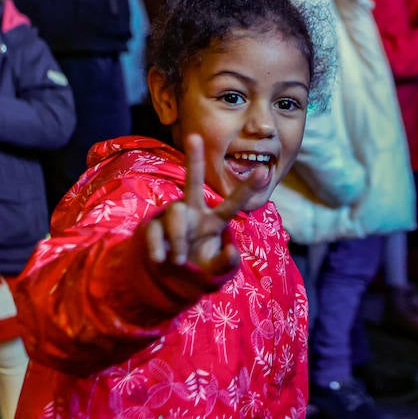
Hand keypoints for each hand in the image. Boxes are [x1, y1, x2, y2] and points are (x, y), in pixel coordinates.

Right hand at [144, 134, 262, 277]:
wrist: (168, 282)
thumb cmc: (197, 270)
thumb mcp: (214, 273)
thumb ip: (225, 265)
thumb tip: (232, 252)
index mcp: (213, 221)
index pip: (232, 203)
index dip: (247, 188)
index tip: (265, 170)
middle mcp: (193, 212)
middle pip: (193, 182)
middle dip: (194, 159)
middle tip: (194, 136)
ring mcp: (171, 218)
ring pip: (176, 212)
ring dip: (179, 237)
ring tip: (179, 261)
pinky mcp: (152, 227)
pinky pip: (154, 230)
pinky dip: (158, 247)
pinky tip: (160, 260)